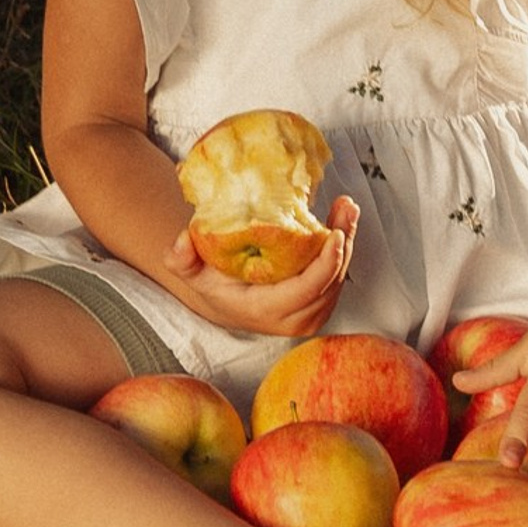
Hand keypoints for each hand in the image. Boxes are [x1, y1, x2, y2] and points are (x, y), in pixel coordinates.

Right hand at [162, 196, 357, 340]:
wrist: (225, 303)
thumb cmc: (213, 284)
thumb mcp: (190, 271)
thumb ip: (180, 258)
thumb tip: (182, 241)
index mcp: (267, 310)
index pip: (307, 290)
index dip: (326, 263)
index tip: (335, 234)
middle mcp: (293, 319)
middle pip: (331, 281)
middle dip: (344, 241)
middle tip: (346, 207)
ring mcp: (309, 315)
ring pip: (339, 278)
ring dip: (347, 241)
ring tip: (345, 208)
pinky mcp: (319, 306)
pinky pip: (337, 277)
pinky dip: (341, 249)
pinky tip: (341, 222)